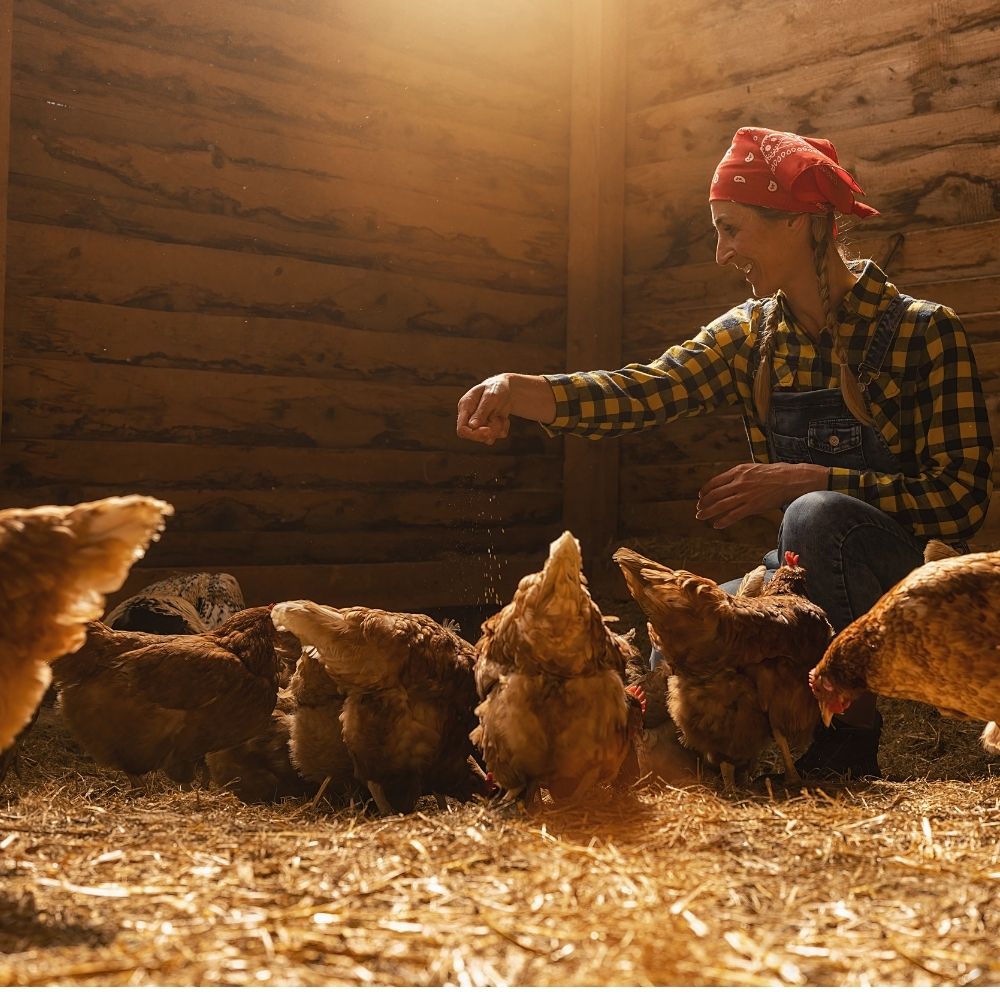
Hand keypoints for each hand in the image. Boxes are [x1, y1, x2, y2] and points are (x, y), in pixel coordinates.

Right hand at [456, 375, 511, 444]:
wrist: (506, 388)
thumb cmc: (496, 388)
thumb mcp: (491, 397)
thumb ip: (482, 411)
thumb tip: (472, 425)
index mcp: (465, 407)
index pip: (461, 429)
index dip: (473, 434)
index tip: (487, 431)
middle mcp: (469, 417)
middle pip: (472, 436)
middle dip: (487, 433)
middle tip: (498, 423)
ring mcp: (479, 423)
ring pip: (486, 438)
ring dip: (497, 429)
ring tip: (502, 417)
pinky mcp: (488, 427)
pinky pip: (496, 436)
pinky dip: (503, 428)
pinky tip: (504, 419)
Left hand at [696, 462, 827, 528]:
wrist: (792, 479)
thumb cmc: (775, 473)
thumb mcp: (753, 468)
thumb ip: (739, 475)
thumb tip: (728, 482)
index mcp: (738, 471)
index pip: (715, 482)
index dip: (705, 490)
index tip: (700, 496)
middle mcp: (739, 482)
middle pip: (715, 494)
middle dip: (704, 503)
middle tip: (698, 509)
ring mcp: (746, 495)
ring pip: (721, 505)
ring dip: (708, 512)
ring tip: (701, 517)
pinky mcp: (753, 506)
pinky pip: (734, 515)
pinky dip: (723, 521)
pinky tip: (717, 525)